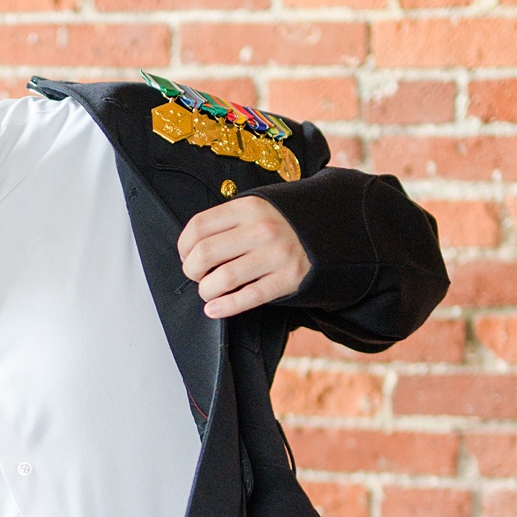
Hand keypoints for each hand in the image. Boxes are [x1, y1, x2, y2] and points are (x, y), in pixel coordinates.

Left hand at [177, 194, 309, 317]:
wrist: (332, 232)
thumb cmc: (285, 224)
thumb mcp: (259, 209)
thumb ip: (230, 221)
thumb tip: (193, 248)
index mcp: (249, 207)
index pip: (199, 227)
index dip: (183, 246)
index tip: (186, 256)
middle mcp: (262, 230)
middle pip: (205, 253)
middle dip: (192, 270)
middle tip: (197, 275)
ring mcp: (276, 255)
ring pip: (222, 279)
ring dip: (206, 290)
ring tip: (208, 291)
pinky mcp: (288, 279)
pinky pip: (248, 297)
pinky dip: (225, 307)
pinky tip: (214, 309)